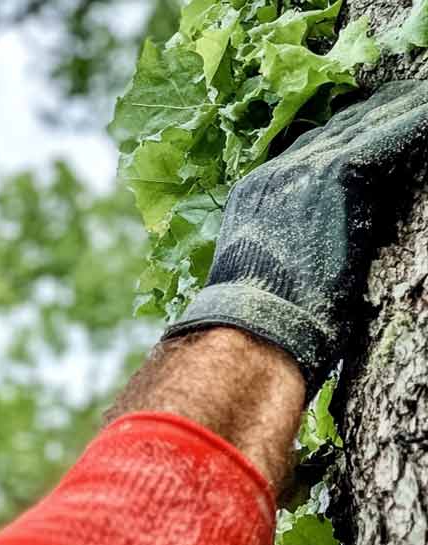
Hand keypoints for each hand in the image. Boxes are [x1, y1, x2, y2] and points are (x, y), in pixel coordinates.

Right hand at [165, 79, 427, 389]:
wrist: (255, 324)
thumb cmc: (261, 320)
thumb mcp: (266, 274)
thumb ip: (286, 247)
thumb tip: (306, 263)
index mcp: (256, 194)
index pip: (308, 151)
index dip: (343, 136)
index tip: (369, 126)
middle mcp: (277, 172)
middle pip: (336, 129)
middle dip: (373, 114)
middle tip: (408, 99)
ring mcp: (303, 170)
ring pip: (364, 125)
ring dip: (401, 111)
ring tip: (426, 100)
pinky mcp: (335, 174)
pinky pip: (387, 135)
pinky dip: (414, 122)